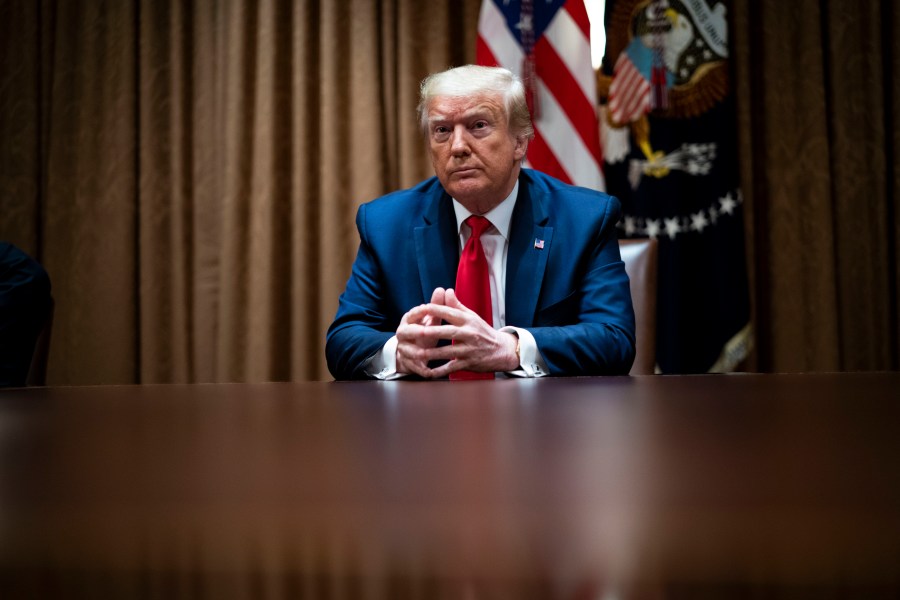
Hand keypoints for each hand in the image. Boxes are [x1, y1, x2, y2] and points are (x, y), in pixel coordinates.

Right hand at [395, 287, 446, 376]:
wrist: (411, 352)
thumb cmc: (424, 332)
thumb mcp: (430, 319)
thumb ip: (436, 305)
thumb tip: (443, 289)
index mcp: (408, 321)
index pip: (412, 314)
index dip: (419, 311)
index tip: (429, 308)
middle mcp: (402, 334)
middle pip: (405, 332)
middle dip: (416, 332)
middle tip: (426, 331)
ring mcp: (403, 349)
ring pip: (409, 351)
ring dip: (419, 353)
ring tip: (430, 354)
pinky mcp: (407, 363)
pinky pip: (414, 367)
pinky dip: (422, 370)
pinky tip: (431, 372)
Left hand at [397, 288, 518, 377]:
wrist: (502, 351)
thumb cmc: (483, 332)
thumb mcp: (472, 316)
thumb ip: (457, 305)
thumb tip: (446, 291)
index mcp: (468, 320)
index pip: (449, 312)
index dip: (435, 310)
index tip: (421, 309)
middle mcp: (469, 334)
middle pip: (447, 332)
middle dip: (431, 332)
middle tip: (415, 331)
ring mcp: (469, 350)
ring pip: (447, 352)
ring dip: (432, 354)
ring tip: (417, 354)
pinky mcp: (469, 363)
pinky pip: (452, 367)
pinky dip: (440, 371)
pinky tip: (428, 371)